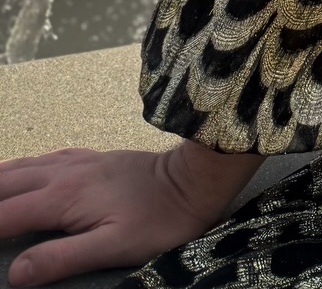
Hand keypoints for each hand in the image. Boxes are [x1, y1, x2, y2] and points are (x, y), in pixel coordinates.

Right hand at [0, 143, 258, 285]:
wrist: (193, 180)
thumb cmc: (157, 219)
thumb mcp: (111, 248)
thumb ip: (61, 258)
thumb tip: (15, 272)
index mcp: (62, 196)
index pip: (3, 215)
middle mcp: (62, 172)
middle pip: (4, 184)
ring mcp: (76, 161)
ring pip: (20, 167)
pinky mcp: (90, 158)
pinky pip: (41, 159)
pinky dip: (16, 170)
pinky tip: (17, 175)